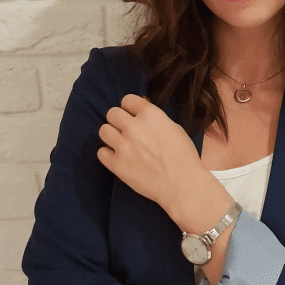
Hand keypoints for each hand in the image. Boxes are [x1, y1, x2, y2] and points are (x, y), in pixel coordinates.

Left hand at [97, 93, 205, 210]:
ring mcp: (123, 145)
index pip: (127, 100)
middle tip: (126, 130)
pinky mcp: (117, 164)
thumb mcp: (174, 128)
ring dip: (111, 135)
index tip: (133, 115)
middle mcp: (134, 127)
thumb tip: (142, 105)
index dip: (130, 107)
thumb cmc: (184, 156)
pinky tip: (118, 157)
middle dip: (119, 120)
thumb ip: (155, 117)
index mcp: (150, 115)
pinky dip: (108, 154)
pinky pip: (101, 152)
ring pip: (103, 130)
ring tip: (120, 143)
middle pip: (112, 113)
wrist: (182, 184)